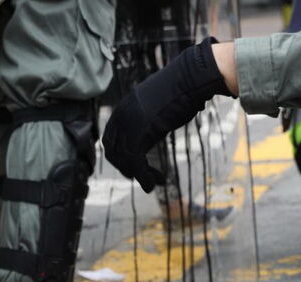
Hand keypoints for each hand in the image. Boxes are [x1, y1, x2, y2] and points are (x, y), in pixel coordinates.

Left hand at [103, 37, 230, 191]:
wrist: (190, 79)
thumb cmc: (183, 88)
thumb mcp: (160, 102)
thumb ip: (152, 114)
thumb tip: (160, 120)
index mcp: (124, 107)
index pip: (110, 138)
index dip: (119, 156)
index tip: (134, 166)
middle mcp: (122, 114)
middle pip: (112, 150)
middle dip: (125, 168)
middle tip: (143, 177)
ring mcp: (129, 123)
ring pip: (124, 159)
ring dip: (138, 175)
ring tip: (155, 181)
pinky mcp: (141, 132)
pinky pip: (135, 162)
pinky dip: (144, 176)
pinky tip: (154, 183)